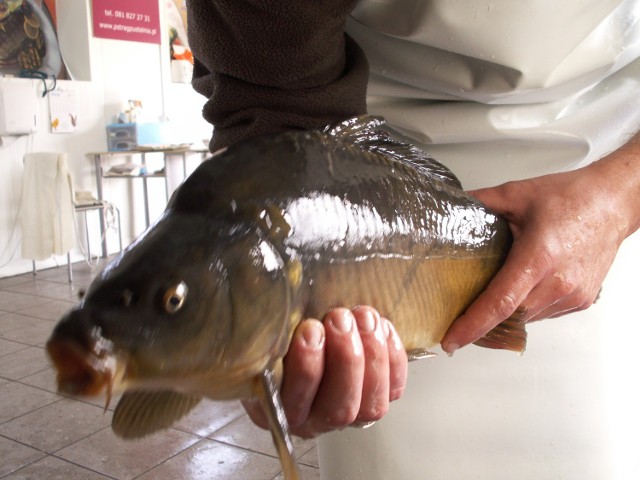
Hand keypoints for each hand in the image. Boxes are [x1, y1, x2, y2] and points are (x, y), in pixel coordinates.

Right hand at [243, 306, 407, 437]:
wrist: (302, 328)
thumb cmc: (279, 333)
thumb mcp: (265, 333)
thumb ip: (270, 332)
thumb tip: (277, 309)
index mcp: (278, 408)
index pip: (293, 404)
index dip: (305, 369)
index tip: (309, 330)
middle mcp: (314, 419)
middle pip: (337, 409)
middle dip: (344, 359)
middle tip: (339, 318)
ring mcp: (350, 413)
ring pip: (370, 405)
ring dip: (371, 355)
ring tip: (363, 317)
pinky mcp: (377, 398)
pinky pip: (394, 390)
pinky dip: (393, 358)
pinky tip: (382, 327)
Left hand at [441, 136, 639, 353]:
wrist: (612, 202)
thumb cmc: (571, 196)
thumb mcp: (516, 193)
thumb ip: (481, 203)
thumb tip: (451, 208)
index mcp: (539, 256)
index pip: (500, 302)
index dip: (473, 325)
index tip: (451, 340)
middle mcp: (558, 282)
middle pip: (510, 316)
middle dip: (481, 322)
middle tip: (457, 318)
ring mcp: (572, 295)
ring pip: (526, 318)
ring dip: (505, 314)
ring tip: (488, 298)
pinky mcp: (581, 300)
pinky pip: (543, 314)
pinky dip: (525, 307)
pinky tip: (518, 289)